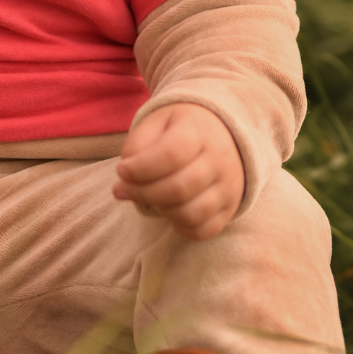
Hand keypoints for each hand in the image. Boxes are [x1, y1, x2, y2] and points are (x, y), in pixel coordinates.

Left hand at [112, 103, 243, 240]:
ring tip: (148, 197)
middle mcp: (220, 159)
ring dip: (160, 210)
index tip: (121, 170)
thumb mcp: (157, 122)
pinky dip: (179, 227)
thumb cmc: (181, 129)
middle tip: (122, 189)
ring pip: (190, 214)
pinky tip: (167, 210)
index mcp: (199, 131)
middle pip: (179, 189)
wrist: (223, 133)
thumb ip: (137, 144)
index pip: (171, 154)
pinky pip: (203, 231)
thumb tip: (126, 176)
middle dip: (142, 193)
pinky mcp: (230, 208)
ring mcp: (229, 186)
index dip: (140, 168)